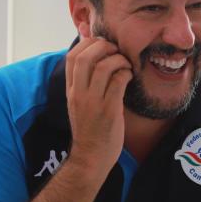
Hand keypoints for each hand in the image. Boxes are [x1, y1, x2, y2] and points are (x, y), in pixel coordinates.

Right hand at [64, 33, 132, 176]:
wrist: (90, 157)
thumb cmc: (90, 129)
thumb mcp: (80, 103)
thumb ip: (85, 82)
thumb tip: (93, 59)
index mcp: (71, 90)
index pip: (73, 56)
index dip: (88, 43)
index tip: (102, 45)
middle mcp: (79, 94)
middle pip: (85, 57)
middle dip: (104, 47)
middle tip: (116, 51)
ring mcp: (93, 102)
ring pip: (103, 67)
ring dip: (119, 59)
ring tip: (125, 64)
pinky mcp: (108, 111)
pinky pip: (118, 82)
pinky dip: (126, 73)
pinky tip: (129, 77)